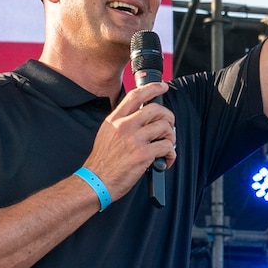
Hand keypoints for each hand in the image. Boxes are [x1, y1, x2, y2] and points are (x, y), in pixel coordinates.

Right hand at [81, 81, 174, 197]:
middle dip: (168, 118)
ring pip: (165, 127)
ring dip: (171, 137)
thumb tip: (141, 117)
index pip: (136, 95)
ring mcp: (134, 139)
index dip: (153, 88)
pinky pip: (167, 146)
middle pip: (156, 109)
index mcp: (115, 119)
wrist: (96, 181)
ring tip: (166, 145)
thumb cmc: (102, 161)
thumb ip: (121, 122)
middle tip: (169, 127)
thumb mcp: (106, 134)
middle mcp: (124, 126)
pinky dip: (171, 154)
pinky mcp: (143, 154)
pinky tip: (166, 159)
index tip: (162, 87)